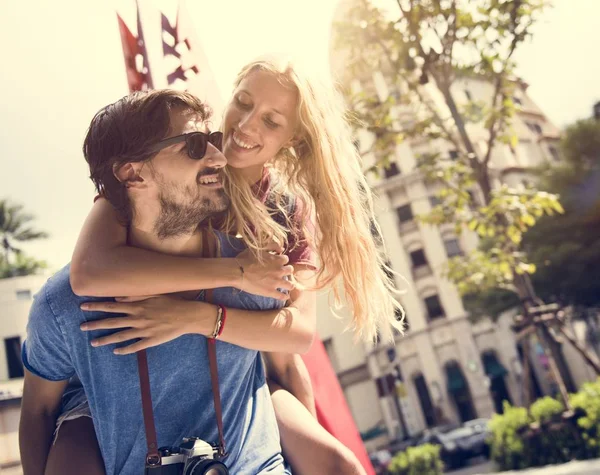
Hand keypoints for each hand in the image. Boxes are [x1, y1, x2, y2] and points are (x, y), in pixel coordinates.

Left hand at [79, 296, 214, 354]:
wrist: (188, 315)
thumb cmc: (172, 302)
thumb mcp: (154, 294)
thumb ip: (135, 296)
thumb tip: (118, 298)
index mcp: (137, 306)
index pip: (112, 306)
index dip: (97, 306)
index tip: (83, 307)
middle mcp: (138, 318)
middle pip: (112, 322)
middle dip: (95, 324)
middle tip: (81, 327)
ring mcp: (144, 331)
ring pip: (120, 336)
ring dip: (105, 339)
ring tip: (93, 343)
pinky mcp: (151, 340)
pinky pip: (135, 347)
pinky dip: (124, 350)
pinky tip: (115, 352)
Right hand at [235, 241, 294, 299]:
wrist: (238, 272)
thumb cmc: (246, 259)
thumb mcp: (259, 248)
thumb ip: (272, 246)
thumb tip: (281, 249)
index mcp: (277, 260)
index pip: (285, 259)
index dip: (282, 260)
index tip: (279, 262)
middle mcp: (279, 271)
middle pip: (290, 271)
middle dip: (287, 271)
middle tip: (283, 273)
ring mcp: (276, 282)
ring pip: (289, 285)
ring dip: (290, 285)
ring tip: (288, 286)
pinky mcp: (271, 292)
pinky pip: (282, 296)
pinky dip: (285, 296)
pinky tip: (285, 296)